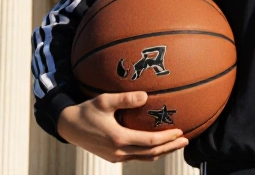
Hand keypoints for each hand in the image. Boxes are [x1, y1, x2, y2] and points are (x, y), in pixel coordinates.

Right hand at [57, 91, 187, 162]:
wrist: (68, 126)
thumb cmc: (86, 111)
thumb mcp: (104, 101)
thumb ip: (125, 99)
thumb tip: (146, 96)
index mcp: (119, 139)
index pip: (150, 142)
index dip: (167, 138)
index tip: (181, 131)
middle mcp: (119, 151)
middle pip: (151, 153)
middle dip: (170, 147)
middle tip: (186, 140)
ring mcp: (116, 157)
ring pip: (145, 158)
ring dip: (162, 152)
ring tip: (175, 144)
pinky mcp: (113, 157)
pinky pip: (137, 157)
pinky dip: (150, 153)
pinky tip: (156, 146)